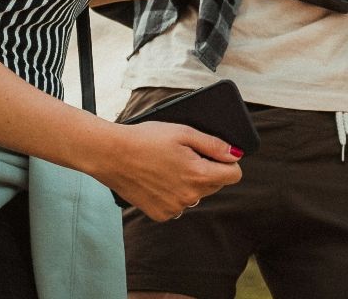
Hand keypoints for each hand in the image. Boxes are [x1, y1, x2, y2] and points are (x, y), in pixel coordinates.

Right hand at [95, 120, 243, 220]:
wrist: (111, 155)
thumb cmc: (146, 139)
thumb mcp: (184, 133)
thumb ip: (213, 145)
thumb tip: (235, 154)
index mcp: (199, 175)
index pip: (234, 175)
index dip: (227, 161)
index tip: (215, 154)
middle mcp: (189, 196)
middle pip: (215, 184)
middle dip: (207, 170)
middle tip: (185, 155)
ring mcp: (174, 208)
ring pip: (196, 195)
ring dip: (190, 183)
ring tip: (169, 166)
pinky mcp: (160, 214)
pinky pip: (179, 205)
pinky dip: (174, 194)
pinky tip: (159, 180)